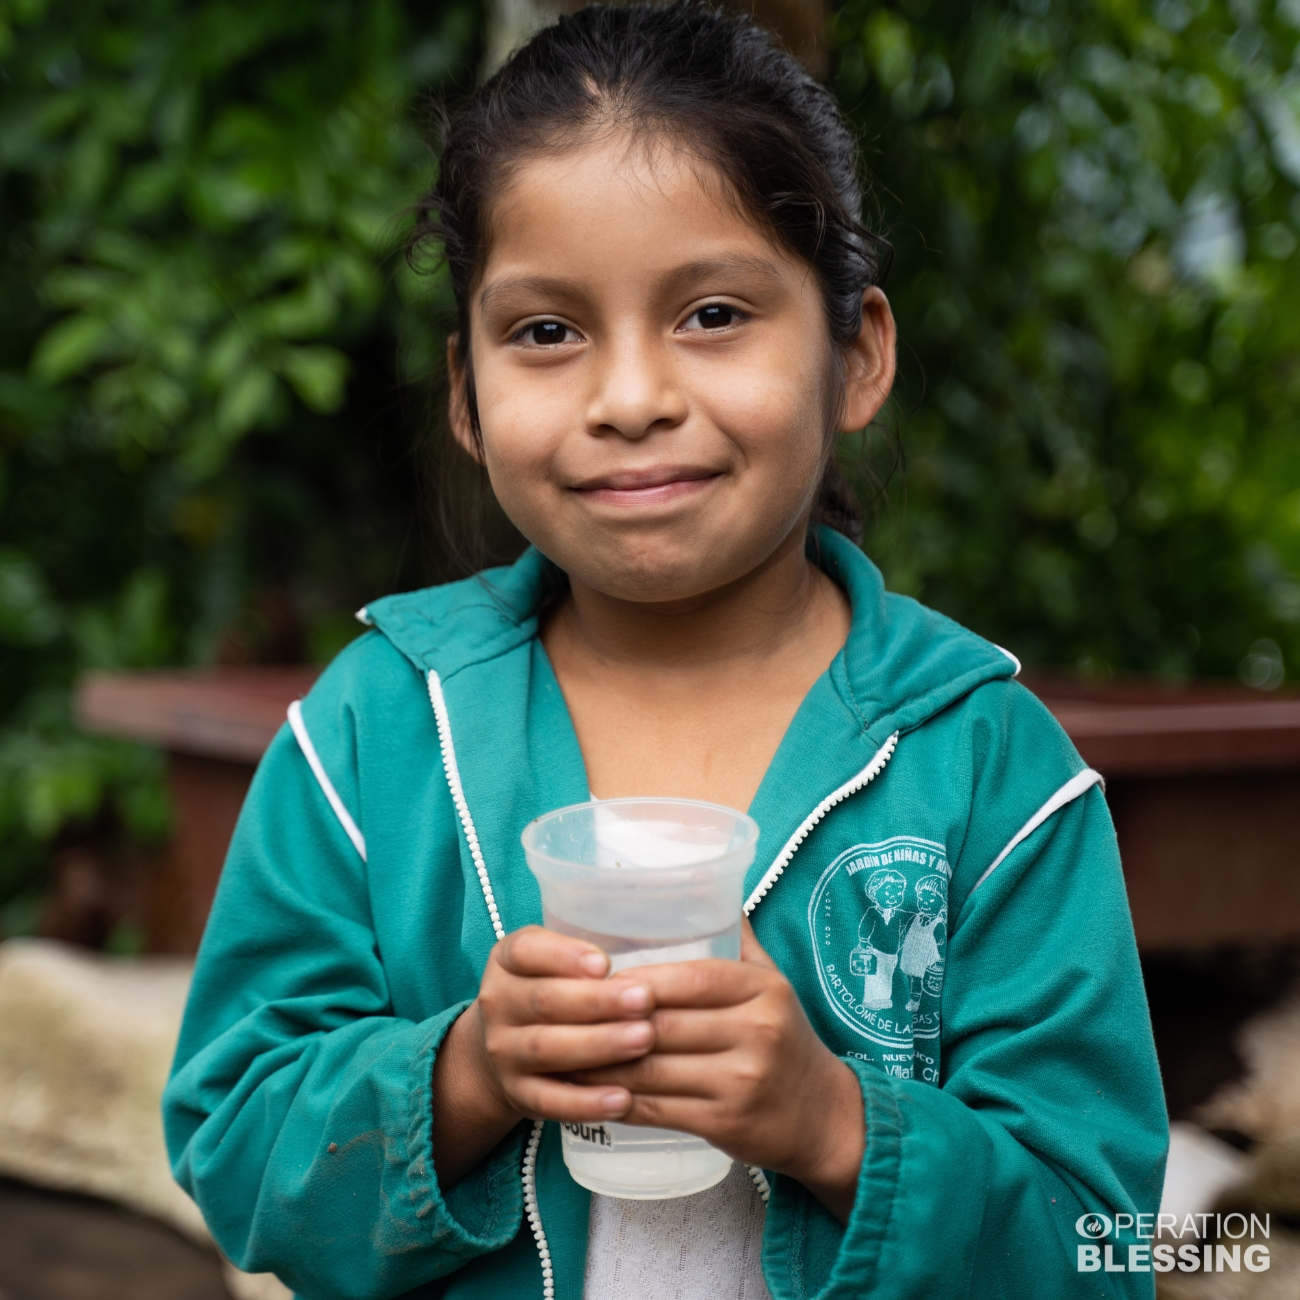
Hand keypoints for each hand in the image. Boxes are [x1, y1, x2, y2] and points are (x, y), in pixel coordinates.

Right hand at [431, 926, 655, 1187]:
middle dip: (597, 1001)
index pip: (527, 951)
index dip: (565, 955)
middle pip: (545, 1000)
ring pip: (548, 1049)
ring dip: (599, 1045)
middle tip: (644, 1000)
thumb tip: (638, 973)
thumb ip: (584, 959)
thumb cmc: (548, 991)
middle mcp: (499, 1004)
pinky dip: (586, 1103)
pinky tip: (623, 1099)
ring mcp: (504, 1053)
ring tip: (643, 1039)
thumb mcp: (551, 961)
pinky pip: (551, 1102)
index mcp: (507, 961)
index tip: (605, 963)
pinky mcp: (518, 1094)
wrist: (502, 1048)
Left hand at [572, 920, 864, 1220]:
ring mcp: (742, 1082)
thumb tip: (708, 883)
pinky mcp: (725, 1124)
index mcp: (764, 990)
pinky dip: (616, 1100)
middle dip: (608, 1021)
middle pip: (664, 1024)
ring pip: (652, 1069)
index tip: (598, 978)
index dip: (639, 980)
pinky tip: (589, 1090)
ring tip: (563, 1051)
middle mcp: (757, 1032)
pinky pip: (656, 1109)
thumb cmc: (784, 1038)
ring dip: (601, 1063)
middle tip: (564, 1015)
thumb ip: (737, 940)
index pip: (693, 977)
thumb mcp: (772, 983)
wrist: (823, 1116)